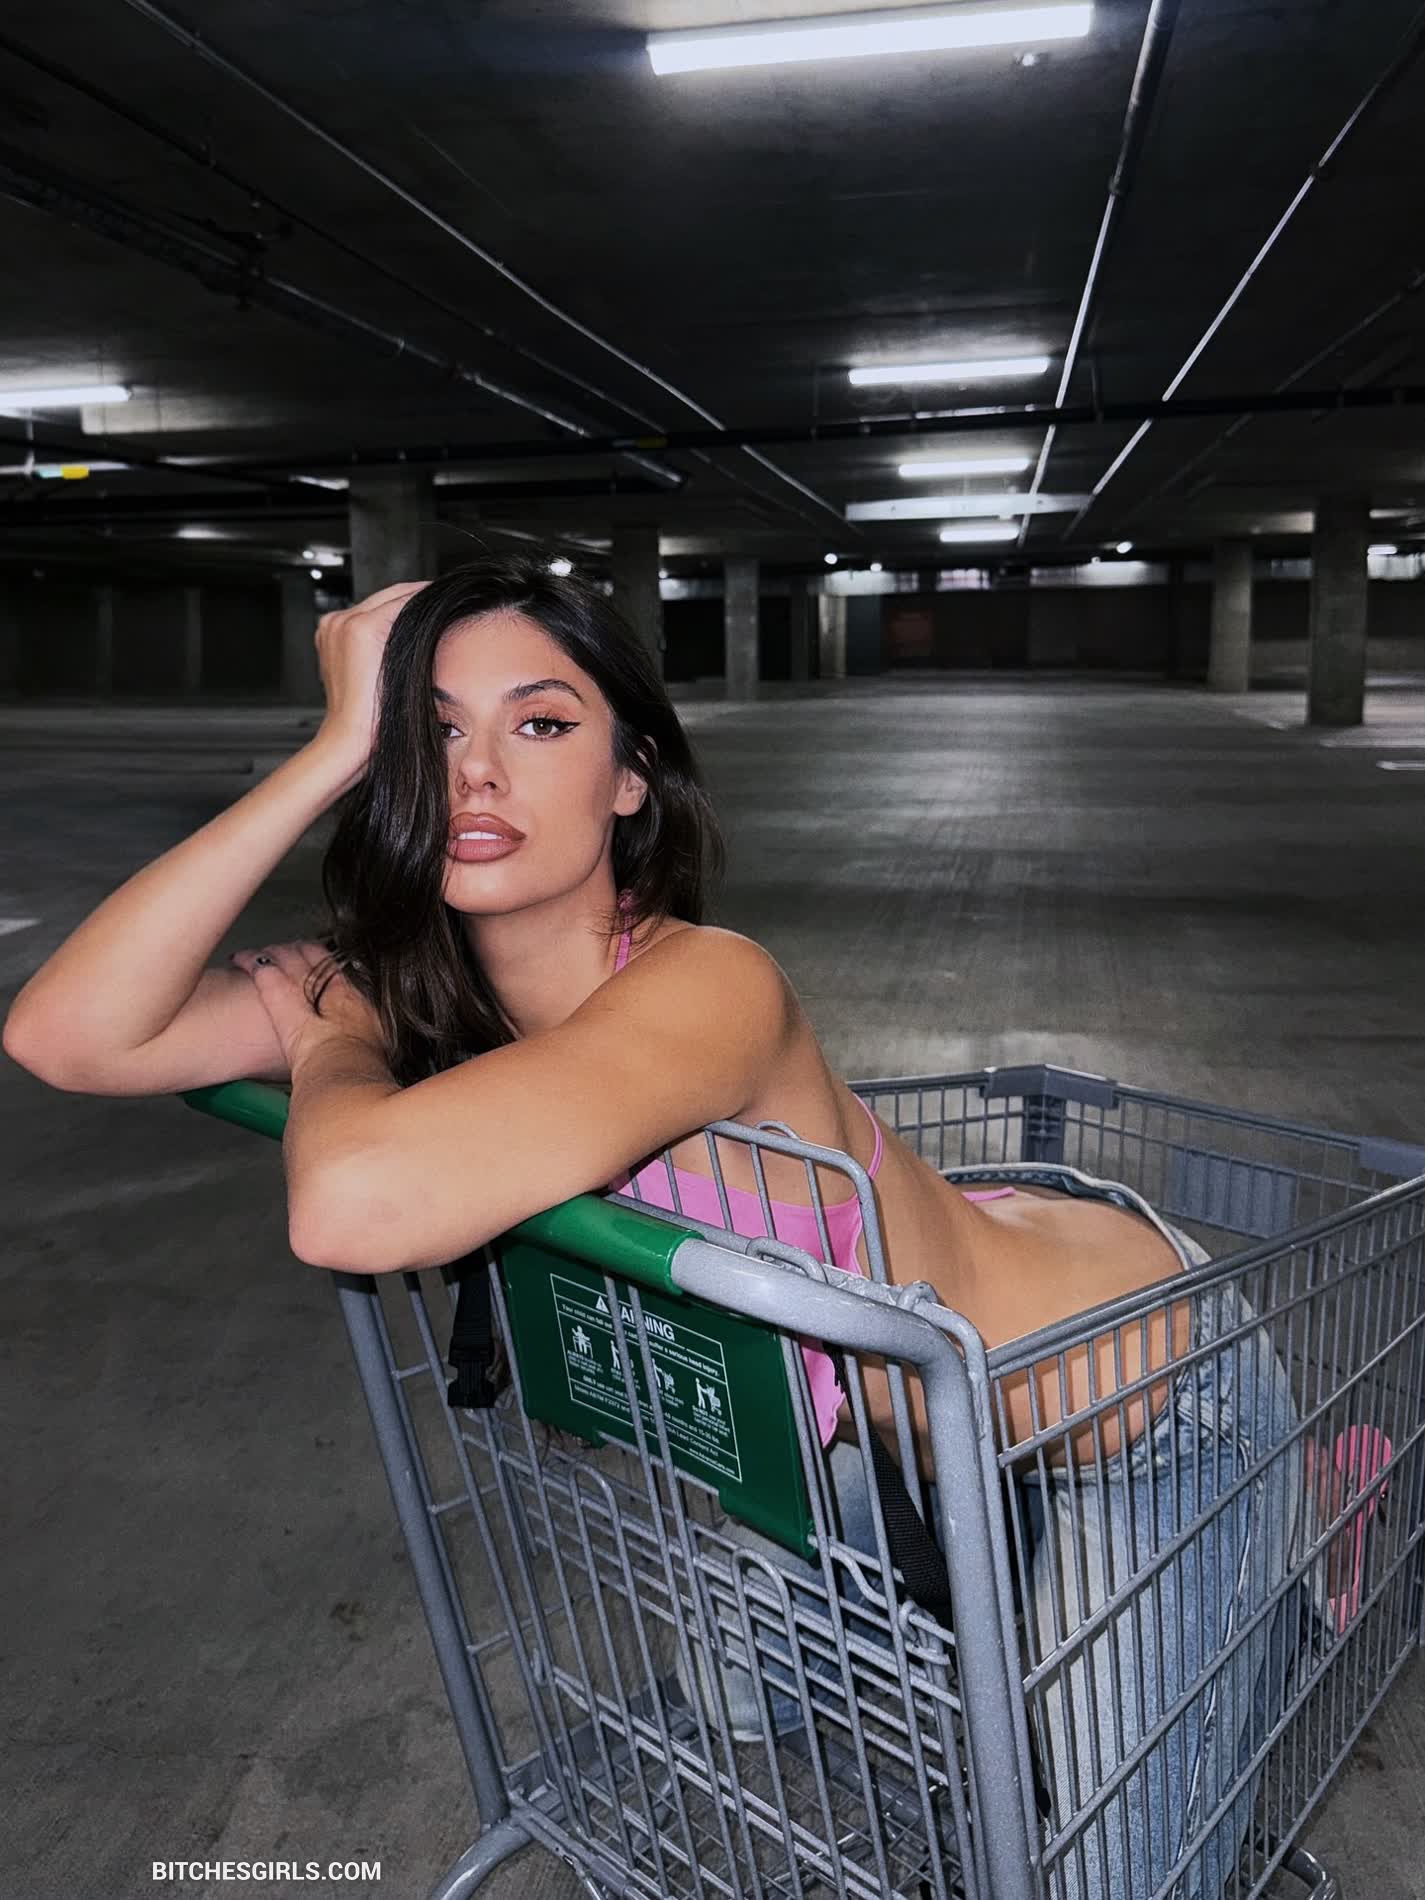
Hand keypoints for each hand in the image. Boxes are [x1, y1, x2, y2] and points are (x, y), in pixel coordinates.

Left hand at [231, 940, 385, 1073]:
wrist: (343, 1065)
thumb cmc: (358, 1061)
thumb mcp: (377, 1044)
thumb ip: (368, 1034)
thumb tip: (369, 1039)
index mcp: (355, 994)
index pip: (338, 966)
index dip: (325, 959)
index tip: (318, 959)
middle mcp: (330, 982)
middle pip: (312, 954)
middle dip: (300, 950)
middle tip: (289, 951)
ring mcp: (305, 985)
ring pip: (286, 956)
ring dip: (274, 953)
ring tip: (261, 954)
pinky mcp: (279, 994)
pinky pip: (261, 969)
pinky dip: (249, 961)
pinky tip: (240, 959)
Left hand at [313, 580, 430, 769]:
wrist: (350, 736)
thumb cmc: (378, 715)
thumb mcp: (407, 668)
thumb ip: (414, 631)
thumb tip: (427, 610)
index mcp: (361, 626)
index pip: (403, 598)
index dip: (427, 595)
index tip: (442, 594)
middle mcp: (341, 622)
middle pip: (385, 596)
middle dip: (410, 598)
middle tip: (433, 599)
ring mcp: (330, 628)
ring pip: (371, 604)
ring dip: (392, 606)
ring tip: (416, 614)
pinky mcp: (326, 636)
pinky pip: (356, 617)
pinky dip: (373, 619)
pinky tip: (391, 629)